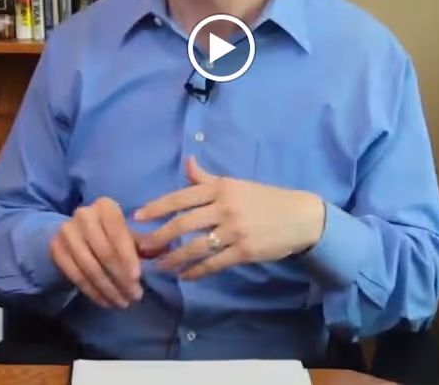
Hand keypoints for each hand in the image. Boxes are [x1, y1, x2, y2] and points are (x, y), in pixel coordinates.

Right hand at [50, 196, 143, 308]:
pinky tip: (105, 301)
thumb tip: (165, 250)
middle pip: (104, 253)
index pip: (118, 233)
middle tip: (135, 296)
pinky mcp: (56, 249)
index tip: (138, 277)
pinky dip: (92, 291)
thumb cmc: (111, 233)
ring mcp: (67, 232)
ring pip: (90, 267)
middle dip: (121, 278)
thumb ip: (145, 242)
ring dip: (108, 289)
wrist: (76, 232)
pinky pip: (76, 276)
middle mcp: (83, 215)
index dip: (128, 256)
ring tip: (123, 303)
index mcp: (105, 206)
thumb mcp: (128, 233)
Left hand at [133, 156, 325, 279]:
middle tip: (142, 248)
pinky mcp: (244, 251)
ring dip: (173, 259)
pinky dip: (196, 271)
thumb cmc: (265, 199)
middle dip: (159, 237)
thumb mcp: (236, 184)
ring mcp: (235, 230)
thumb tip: (188, 162)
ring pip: (195, 247)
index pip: (181, 197)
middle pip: (183, 223)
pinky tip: (185, 276)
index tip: (138, 216)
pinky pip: (213, 263)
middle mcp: (225, 207)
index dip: (157, 207)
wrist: (299, 217)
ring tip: (159, 267)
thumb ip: (208, 179)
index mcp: (221, 189)